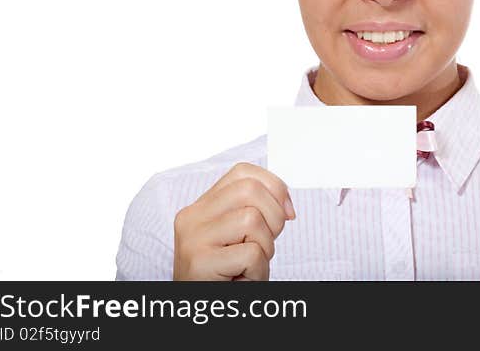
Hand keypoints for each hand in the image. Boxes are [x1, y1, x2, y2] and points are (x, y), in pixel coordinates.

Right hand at [173, 162, 295, 279]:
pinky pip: (251, 254)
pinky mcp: (199, 262)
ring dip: (265, 248)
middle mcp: (192, 217)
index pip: (243, 172)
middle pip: (250, 189)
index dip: (274, 187)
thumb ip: (254, 211)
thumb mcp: (237, 236)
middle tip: (266, 244)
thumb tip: (287, 205)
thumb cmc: (226, 274)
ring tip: (250, 265)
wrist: (202, 306)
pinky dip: (259, 271)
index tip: (286, 212)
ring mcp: (193, 238)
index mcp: (201, 206)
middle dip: (274, 216)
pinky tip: (243, 279)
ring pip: (252, 219)